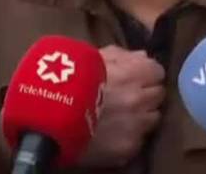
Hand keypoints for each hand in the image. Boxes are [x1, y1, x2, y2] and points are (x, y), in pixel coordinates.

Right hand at [78, 46, 165, 167]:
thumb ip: (120, 55)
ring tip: (122, 116)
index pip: (157, 71)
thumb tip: (142, 57)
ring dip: (141, 116)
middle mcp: (140, 99)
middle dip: (146, 94)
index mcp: (133, 73)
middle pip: (158, 95)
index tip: (136, 77)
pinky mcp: (127, 149)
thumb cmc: (67, 80)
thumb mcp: (91, 58)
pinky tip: (112, 133)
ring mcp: (136, 126)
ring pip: (153, 119)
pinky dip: (129, 136)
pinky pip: (137, 140)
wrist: (47, 117)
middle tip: (129, 97)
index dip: (146, 73)